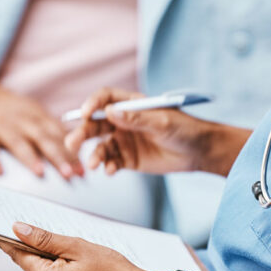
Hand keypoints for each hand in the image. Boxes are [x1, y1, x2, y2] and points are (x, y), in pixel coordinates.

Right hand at [0, 83, 82, 177]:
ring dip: (29, 157)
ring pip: (18, 142)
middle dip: (58, 156)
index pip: (59, 135)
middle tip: (70, 173)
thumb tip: (76, 148)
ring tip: (40, 172)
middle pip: (43, 139)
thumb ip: (51, 129)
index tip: (83, 169)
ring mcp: (1, 126)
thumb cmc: (9, 110)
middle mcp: (22, 120)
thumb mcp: (33, 112)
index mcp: (37, 115)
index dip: (72, 151)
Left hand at [0, 222, 163, 270]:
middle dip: (47, 253)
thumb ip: (44, 239)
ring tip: (82, 264)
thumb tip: (17, 229)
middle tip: (70, 248)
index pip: (21, 256)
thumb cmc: (110, 268)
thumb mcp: (76, 246)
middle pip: (36, 267)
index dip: (11, 241)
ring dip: (57, 266)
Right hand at [64, 88, 217, 174]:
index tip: (84, 114)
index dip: (92, 104)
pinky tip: (110, 171)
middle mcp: (123, 121)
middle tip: (72, 143)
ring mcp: (124, 140)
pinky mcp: (128, 159)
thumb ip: (136, 118)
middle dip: (82, 133)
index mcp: (130, 104)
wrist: (198, 152)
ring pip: (100, 146)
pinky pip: (112, 162)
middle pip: (95, 124)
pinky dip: (108, 166)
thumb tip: (110, 112)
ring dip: (93, 154)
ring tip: (92, 165)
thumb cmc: (184, 129)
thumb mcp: (162, 121)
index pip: (105, 99)